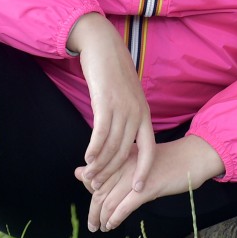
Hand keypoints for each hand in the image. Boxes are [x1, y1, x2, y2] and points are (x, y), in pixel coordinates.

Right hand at [69, 12, 155, 193]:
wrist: (103, 48)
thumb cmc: (113, 74)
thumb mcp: (126, 98)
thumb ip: (126, 117)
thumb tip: (121, 138)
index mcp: (144, 114)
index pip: (149, 149)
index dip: (144, 170)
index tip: (139, 189)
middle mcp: (136, 113)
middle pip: (126, 153)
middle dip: (113, 173)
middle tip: (99, 187)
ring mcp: (122, 108)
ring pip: (112, 146)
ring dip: (100, 165)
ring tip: (89, 177)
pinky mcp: (106, 102)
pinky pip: (100, 133)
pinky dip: (94, 149)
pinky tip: (87, 159)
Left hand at [75, 134, 225, 232]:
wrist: (191, 158)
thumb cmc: (165, 160)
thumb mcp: (134, 162)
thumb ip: (108, 169)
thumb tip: (78, 173)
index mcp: (120, 157)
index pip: (95, 179)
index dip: (90, 196)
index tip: (93, 209)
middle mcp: (123, 166)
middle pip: (99, 192)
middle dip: (93, 212)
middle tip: (92, 226)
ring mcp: (134, 177)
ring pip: (109, 202)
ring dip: (102, 218)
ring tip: (102, 228)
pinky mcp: (146, 188)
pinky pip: (124, 207)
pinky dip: (115, 218)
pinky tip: (112, 225)